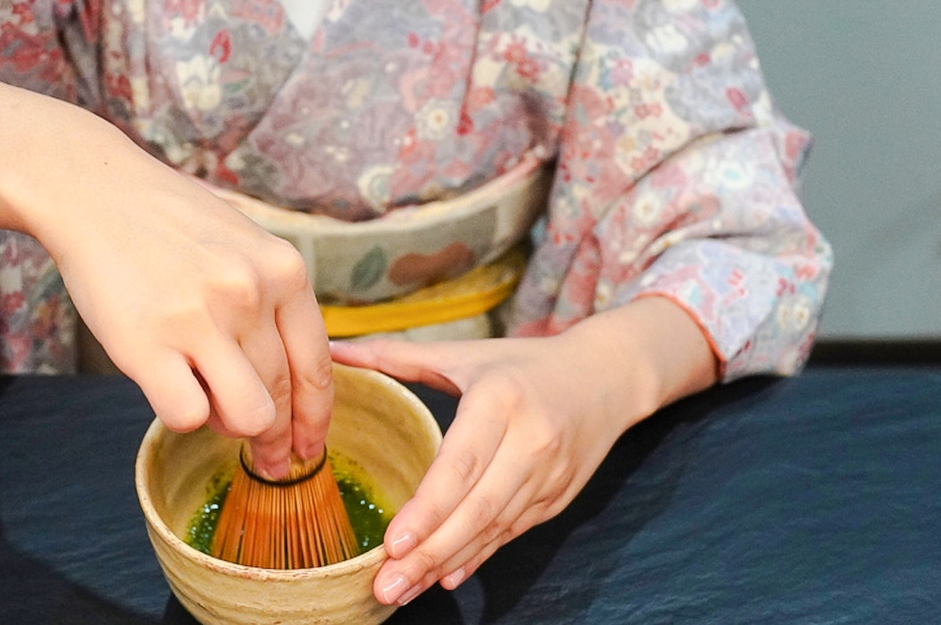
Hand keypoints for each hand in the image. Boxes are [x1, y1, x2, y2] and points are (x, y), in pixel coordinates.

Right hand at [0, 57, 333, 476]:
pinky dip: (184, 415)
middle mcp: (251, 295)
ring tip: (210, 405)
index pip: (318, 367)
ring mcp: (201, 320)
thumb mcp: (245, 241)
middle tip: (267, 455)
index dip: (316, 417)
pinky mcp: (147, 344)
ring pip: (247, 416)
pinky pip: (187, 416)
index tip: (310, 444)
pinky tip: (171, 389)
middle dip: (277, 438)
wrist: (93, 190)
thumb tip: (296, 375)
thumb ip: (274, 298)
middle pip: (283, 396)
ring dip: (231, 426)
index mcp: (284, 270)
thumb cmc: (169, 220)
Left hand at [330, 297, 716, 604]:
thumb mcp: (463, 354)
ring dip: (446, 564)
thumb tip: (333, 349)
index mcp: (500, 399)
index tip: (392, 543)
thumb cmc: (524, 364)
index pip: (461, 465)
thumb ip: (395, 355)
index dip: (428, 509)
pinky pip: (510, 534)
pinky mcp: (557, 497)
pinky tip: (444, 578)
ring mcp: (548, 475)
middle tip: (385, 585)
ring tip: (402, 590)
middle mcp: (530, 441)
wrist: (607, 376)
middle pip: (476, 509)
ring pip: (493, 530)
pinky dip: (476, 558)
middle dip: (428, 553)